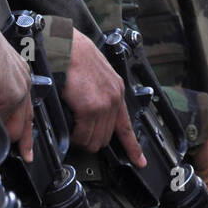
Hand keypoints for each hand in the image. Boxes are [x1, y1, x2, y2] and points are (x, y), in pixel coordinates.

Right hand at [63, 29, 145, 165]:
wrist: (67, 46)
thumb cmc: (75, 57)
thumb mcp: (97, 76)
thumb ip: (99, 96)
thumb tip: (91, 118)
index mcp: (117, 91)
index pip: (127, 127)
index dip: (134, 148)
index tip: (140, 162)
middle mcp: (114, 99)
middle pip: (107, 138)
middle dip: (92, 140)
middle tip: (79, 134)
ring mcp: (104, 105)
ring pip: (94, 140)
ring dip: (82, 140)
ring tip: (72, 129)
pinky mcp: (90, 108)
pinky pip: (82, 135)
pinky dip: (74, 137)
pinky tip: (69, 128)